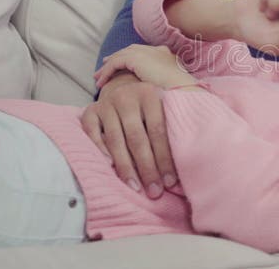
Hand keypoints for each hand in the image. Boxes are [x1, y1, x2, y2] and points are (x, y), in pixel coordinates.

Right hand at [81, 76, 176, 198]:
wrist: (123, 88)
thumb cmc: (150, 107)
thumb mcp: (164, 108)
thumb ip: (172, 129)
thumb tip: (187, 163)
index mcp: (150, 95)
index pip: (158, 131)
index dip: (164, 158)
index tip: (170, 182)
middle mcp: (127, 97)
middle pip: (137, 138)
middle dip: (147, 168)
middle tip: (154, 191)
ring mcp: (106, 103)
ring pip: (115, 140)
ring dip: (125, 167)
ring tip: (135, 187)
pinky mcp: (90, 111)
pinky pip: (92, 134)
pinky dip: (100, 150)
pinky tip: (110, 167)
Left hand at [93, 44, 194, 89]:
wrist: (184, 89)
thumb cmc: (181, 93)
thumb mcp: (171, 85)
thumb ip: (161, 83)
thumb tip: (155, 92)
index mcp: (165, 54)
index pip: (142, 53)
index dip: (128, 59)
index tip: (119, 67)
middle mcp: (155, 50)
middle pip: (129, 51)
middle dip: (115, 59)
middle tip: (103, 69)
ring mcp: (146, 52)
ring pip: (120, 57)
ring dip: (107, 68)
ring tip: (98, 79)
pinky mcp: (137, 58)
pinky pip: (115, 63)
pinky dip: (107, 72)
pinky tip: (101, 84)